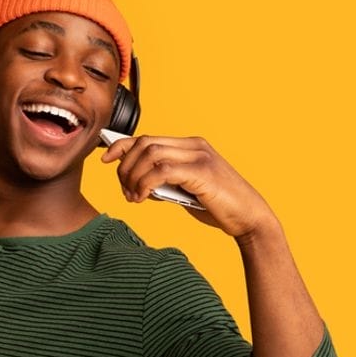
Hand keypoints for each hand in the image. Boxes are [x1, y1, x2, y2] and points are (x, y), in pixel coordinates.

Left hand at [100, 135, 276, 237]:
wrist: (250, 218)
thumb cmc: (220, 206)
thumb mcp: (186, 190)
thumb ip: (166, 182)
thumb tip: (138, 183)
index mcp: (191, 145)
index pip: (147, 138)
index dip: (122, 146)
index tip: (105, 159)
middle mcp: (194, 146)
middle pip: (145, 143)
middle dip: (125, 166)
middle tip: (124, 190)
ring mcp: (199, 156)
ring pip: (150, 155)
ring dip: (134, 176)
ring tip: (133, 197)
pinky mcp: (201, 172)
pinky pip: (162, 171)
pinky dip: (145, 183)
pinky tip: (143, 198)